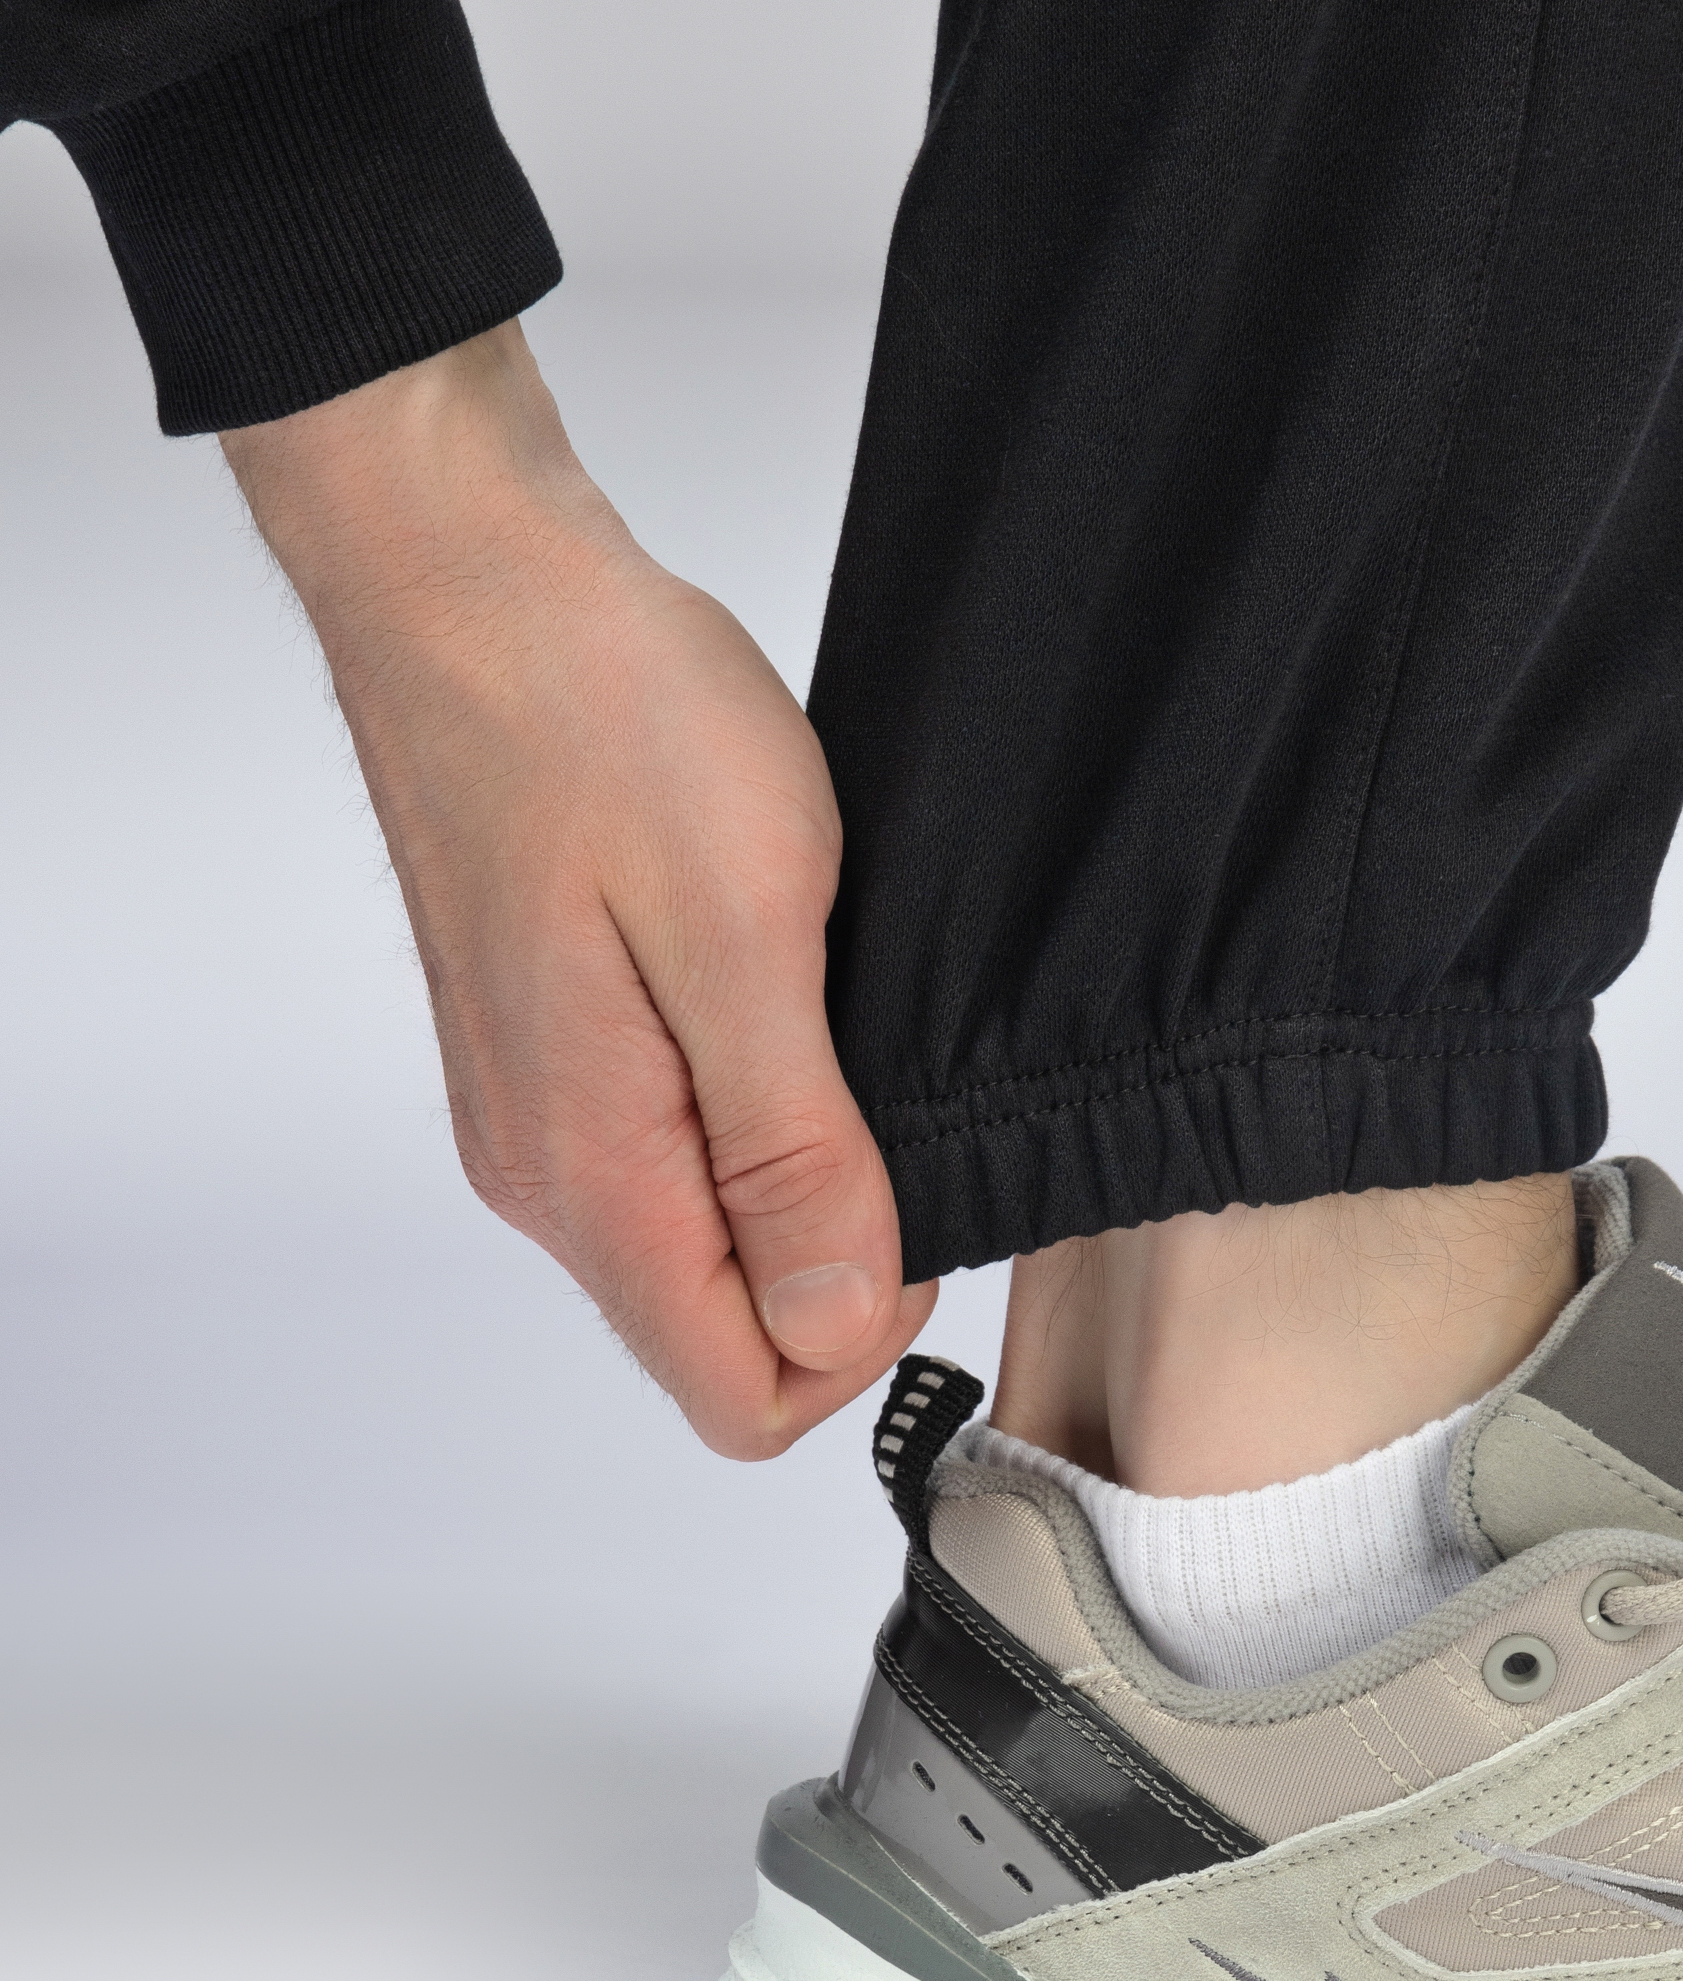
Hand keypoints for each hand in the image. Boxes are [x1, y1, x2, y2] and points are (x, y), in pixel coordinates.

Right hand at [222, 322, 935, 1456]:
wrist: (472, 584)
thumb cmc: (598, 718)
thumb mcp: (744, 936)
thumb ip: (787, 1154)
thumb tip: (829, 1326)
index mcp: (592, 1173)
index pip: (739, 1397)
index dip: (859, 1333)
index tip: (912, 1194)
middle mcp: (543, 1171)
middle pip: (714, 1330)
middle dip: (831, 1256)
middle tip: (881, 1082)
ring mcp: (535, 1111)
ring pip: (692, 1244)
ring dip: (788, 1175)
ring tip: (826, 1015)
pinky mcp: (545, 1048)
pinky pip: (662, 1156)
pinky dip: (741, 1113)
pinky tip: (767, 990)